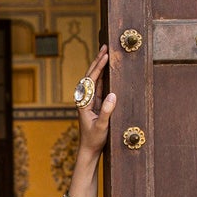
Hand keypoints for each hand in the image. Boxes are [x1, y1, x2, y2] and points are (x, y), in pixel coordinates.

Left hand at [73, 45, 115, 159]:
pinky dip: (103, 76)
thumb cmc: (94, 139)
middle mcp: (85, 99)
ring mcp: (89, 101)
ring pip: (94, 79)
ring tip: (106, 53)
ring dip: (99, 66)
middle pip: (90, 75)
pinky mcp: (95, 104)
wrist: (88, 150)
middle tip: (105, 46)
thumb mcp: (102, 126)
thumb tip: (113, 95)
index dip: (98, 67)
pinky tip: (107, 69)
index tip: (105, 55)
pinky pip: (98, 86)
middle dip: (97, 60)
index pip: (91, 80)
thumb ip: (107, 111)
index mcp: (84, 102)